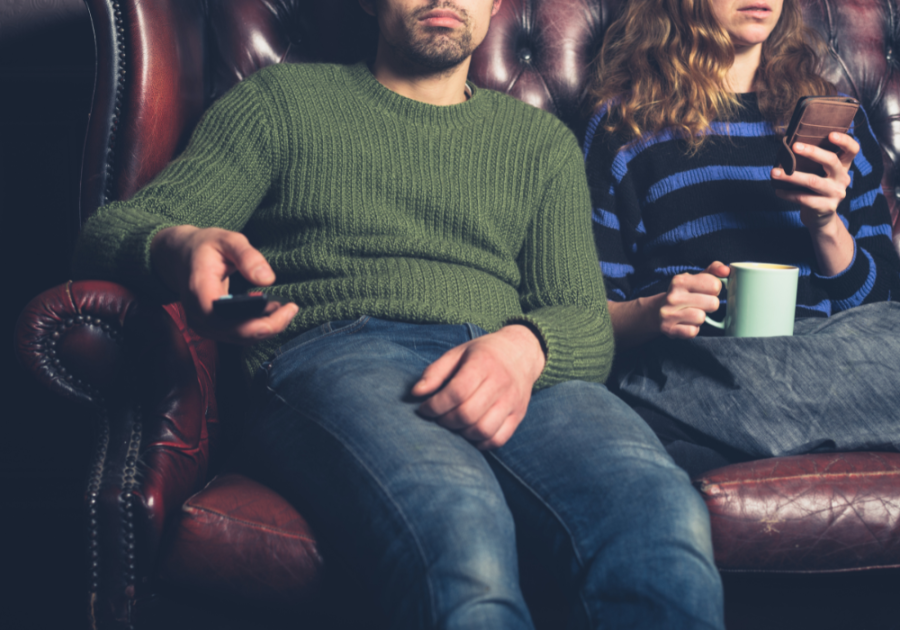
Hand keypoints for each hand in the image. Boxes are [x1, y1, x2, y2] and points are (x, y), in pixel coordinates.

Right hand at [151, 226, 297, 342]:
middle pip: (239, 334)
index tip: (287, 307)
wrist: (179, 255)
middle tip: (291, 308)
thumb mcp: (227, 240)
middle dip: (271, 326)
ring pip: (240, 338)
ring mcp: (202, 324)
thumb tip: (268, 279)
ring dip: (266, 327)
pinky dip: (257, 326)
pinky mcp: (210, 327)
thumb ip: (247, 256)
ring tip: (284, 307)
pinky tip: (271, 310)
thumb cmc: (204, 247)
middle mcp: (198, 314)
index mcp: (199, 291)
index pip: (231, 322)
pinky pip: (236, 334)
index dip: (263, 323)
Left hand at [411, 324, 545, 449]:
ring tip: (454, 425)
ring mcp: (512, 401)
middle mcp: (500, 383)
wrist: (521, 352)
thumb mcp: (457, 353)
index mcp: (483, 364)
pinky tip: (470, 433)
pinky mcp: (518, 415)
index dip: (435, 405)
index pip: (456, 392)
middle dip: (446, 421)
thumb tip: (416, 393)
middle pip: (468, 414)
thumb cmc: (483, 354)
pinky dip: (480, 443)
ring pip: (484, 430)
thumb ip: (435, 372)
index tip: (424, 409)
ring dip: (462, 433)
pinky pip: (499, 439)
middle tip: (438, 418)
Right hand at [658, 261, 729, 338]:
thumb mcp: (695, 278)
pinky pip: (692, 331)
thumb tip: (726, 270)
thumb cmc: (683, 294)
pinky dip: (692, 329)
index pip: (714, 285)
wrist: (657, 311)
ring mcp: (668, 313)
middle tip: (701, 304)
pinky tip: (686, 323)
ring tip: (692, 313)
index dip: (715, 289)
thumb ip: (713, 270)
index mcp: (680, 281)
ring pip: (701, 318)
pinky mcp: (668, 329)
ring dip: (700, 318)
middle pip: (712, 303)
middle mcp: (672, 296)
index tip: (707, 291)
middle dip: (710, 305)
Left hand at [771, 132, 858, 231]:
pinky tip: (778, 191)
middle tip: (793, 146)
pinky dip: (788, 194)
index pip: (852, 150)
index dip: (845, 141)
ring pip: (813, 181)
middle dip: (812, 152)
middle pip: (831, 161)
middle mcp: (843, 178)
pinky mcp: (827, 207)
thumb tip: (789, 145)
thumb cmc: (815, 190)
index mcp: (843, 166)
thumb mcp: (819, 174)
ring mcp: (836, 193)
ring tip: (774, 172)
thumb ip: (813, 162)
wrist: (820, 217)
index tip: (830, 134)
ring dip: (791, 176)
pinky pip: (804, 198)